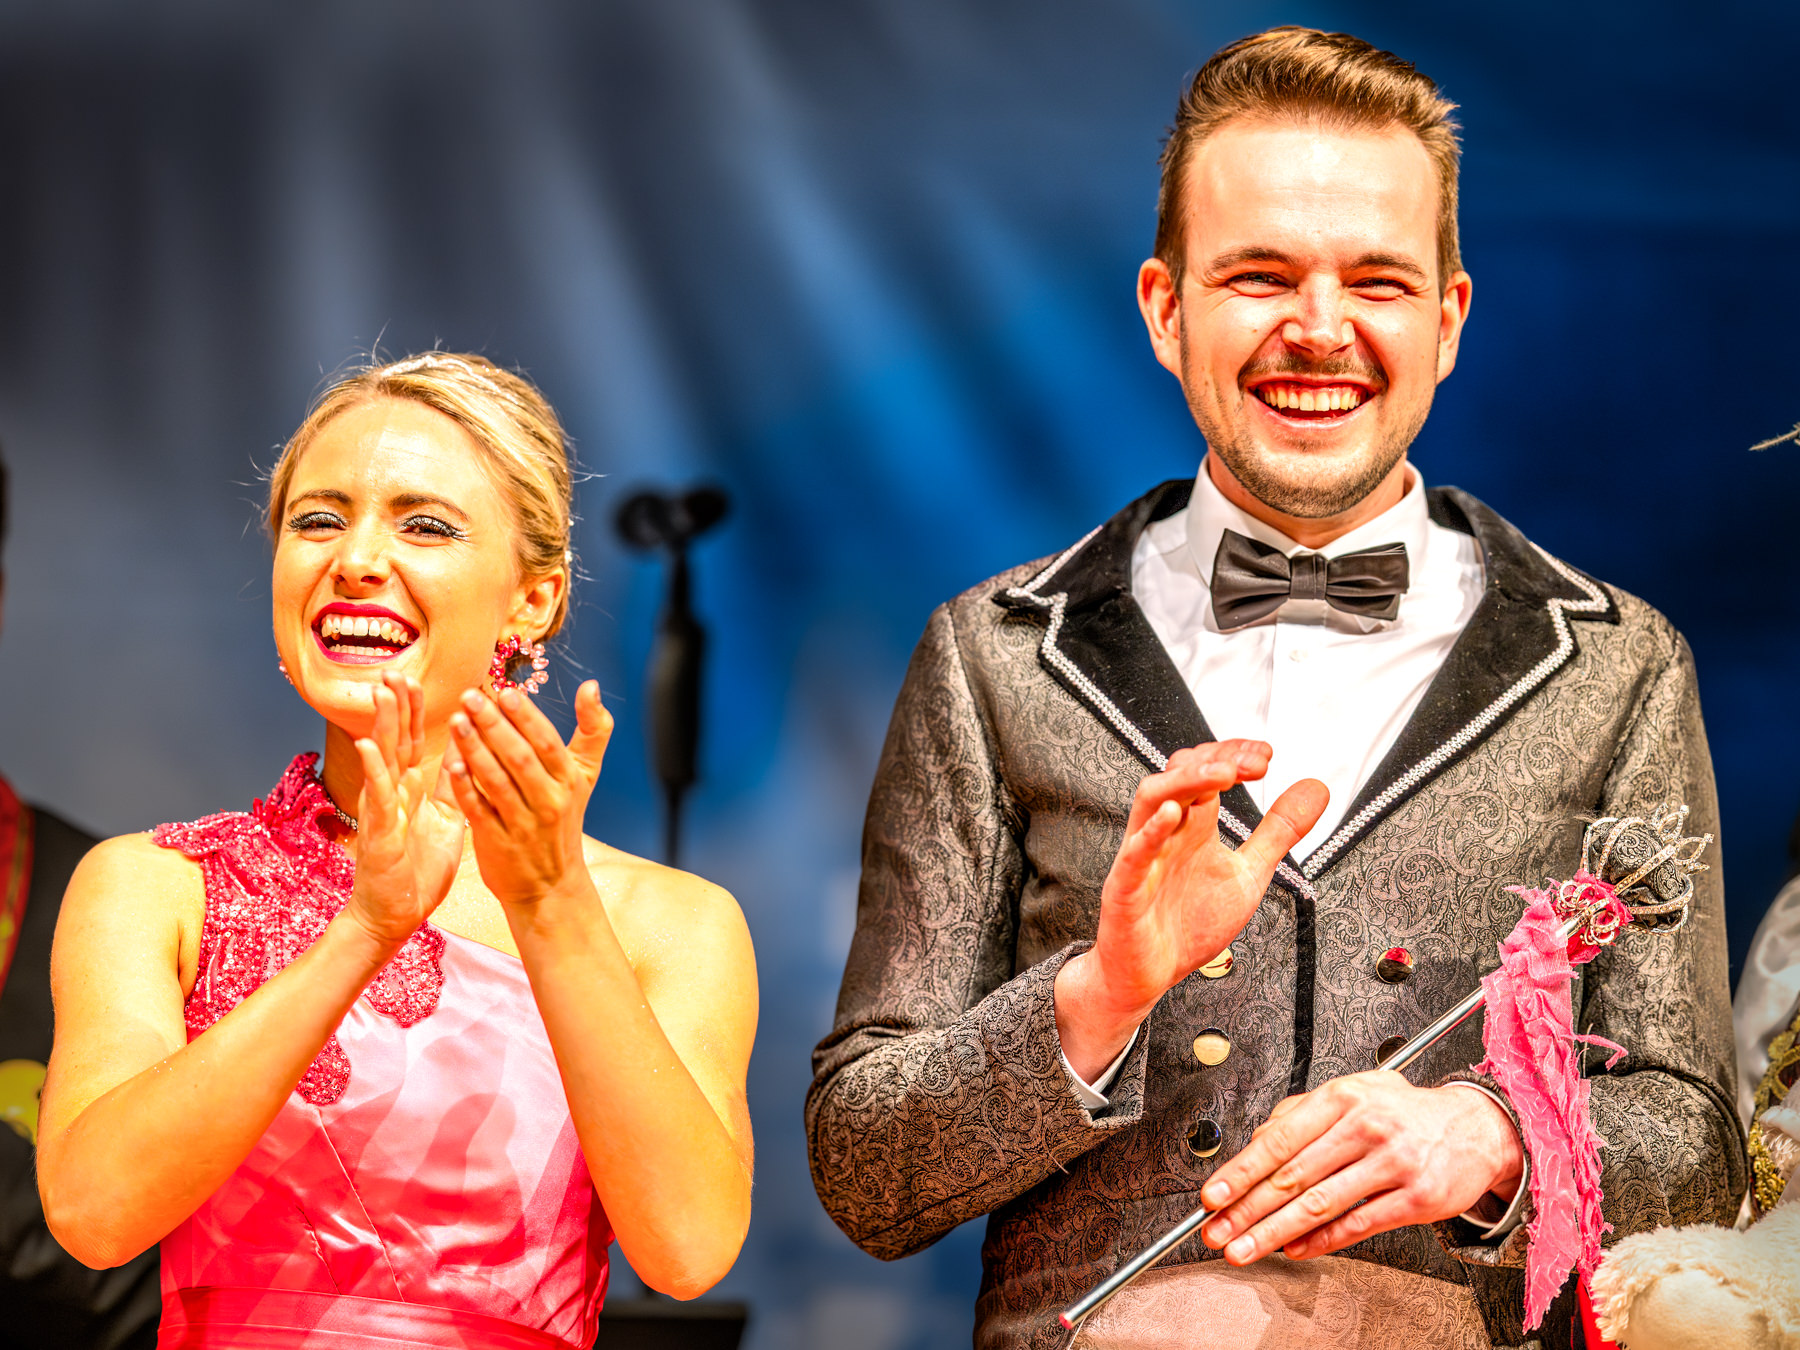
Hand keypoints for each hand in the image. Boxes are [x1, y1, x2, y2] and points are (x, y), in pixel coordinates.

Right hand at [345, 673, 466, 944]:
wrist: (397, 912)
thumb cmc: (418, 867)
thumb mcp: (446, 819)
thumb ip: (452, 788)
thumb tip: (467, 757)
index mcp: (412, 788)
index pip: (415, 740)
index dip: (417, 710)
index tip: (420, 677)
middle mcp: (394, 791)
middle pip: (396, 739)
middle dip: (397, 705)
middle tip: (396, 670)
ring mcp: (384, 808)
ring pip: (383, 758)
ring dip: (383, 725)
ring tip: (382, 693)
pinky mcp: (380, 830)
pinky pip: (378, 797)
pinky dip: (374, 770)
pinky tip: (369, 747)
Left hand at [443, 679, 612, 908]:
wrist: (551, 885)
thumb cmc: (563, 821)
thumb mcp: (585, 776)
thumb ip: (592, 731)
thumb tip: (592, 686)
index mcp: (568, 780)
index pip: (546, 742)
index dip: (526, 717)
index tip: (504, 692)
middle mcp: (549, 801)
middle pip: (520, 757)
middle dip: (494, 725)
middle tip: (469, 698)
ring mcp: (524, 824)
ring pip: (498, 781)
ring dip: (475, 750)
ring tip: (457, 722)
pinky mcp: (499, 843)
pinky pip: (480, 811)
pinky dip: (466, 789)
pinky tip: (452, 766)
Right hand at [1055, 741, 1326, 1079]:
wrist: (1149, 975)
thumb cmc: (1188, 922)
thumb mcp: (1248, 873)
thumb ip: (1278, 831)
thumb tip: (1316, 788)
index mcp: (1193, 828)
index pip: (1206, 771)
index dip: (1233, 755)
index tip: (1266, 757)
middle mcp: (1167, 834)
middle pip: (1179, 775)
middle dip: (1216, 760)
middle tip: (1256, 764)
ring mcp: (1143, 858)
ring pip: (1150, 801)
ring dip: (1185, 780)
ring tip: (1222, 773)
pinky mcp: (1125, 890)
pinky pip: (1133, 855)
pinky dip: (1151, 832)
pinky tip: (1173, 814)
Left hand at [1198, 1073, 1524, 1263]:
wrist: (1475, 1127)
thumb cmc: (1403, 1112)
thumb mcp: (1352, 1092)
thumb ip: (1300, 1113)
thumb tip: (1256, 1143)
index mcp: (1342, 1097)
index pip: (1279, 1139)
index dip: (1241, 1172)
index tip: (1213, 1196)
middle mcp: (1366, 1127)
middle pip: (1293, 1177)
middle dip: (1246, 1210)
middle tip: (1216, 1232)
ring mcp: (1392, 1164)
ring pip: (1319, 1205)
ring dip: (1274, 1233)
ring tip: (1245, 1249)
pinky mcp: (1416, 1198)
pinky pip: (1357, 1224)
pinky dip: (1320, 1242)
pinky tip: (1294, 1250)